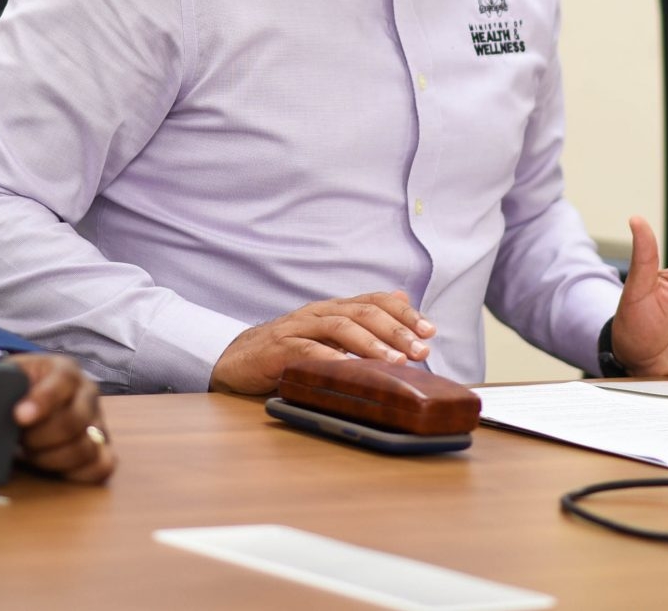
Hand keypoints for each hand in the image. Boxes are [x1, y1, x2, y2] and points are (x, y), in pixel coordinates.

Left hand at [9, 354, 112, 483]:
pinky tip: (55, 469)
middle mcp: (88, 394)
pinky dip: (78, 474)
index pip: (63, 382)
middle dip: (40, 438)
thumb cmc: (17, 390)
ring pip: (86, 448)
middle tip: (20, 441)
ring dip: (52, 459)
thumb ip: (0, 381)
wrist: (30, 399)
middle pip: (74, 421)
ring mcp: (98, 422)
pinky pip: (102, 467)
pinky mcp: (102, 448)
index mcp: (65, 370)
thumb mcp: (8, 376)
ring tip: (31, 454)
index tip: (19, 417)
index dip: (43, 401)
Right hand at [209, 291, 434, 395]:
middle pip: (363, 312)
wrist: (238, 360)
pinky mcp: (279, 348)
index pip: (375, 301)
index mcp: (334, 309)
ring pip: (339, 327)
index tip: (430, 331)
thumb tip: (401, 297)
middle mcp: (319, 312)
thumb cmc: (289, 351)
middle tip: (420, 349)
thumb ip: (363, 319)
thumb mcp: (329, 335)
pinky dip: (330, 359)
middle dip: (395, 330)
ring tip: (394, 361)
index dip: (404, 313)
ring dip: (370, 344)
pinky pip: (307, 350)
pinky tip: (348, 370)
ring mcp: (298, 327)